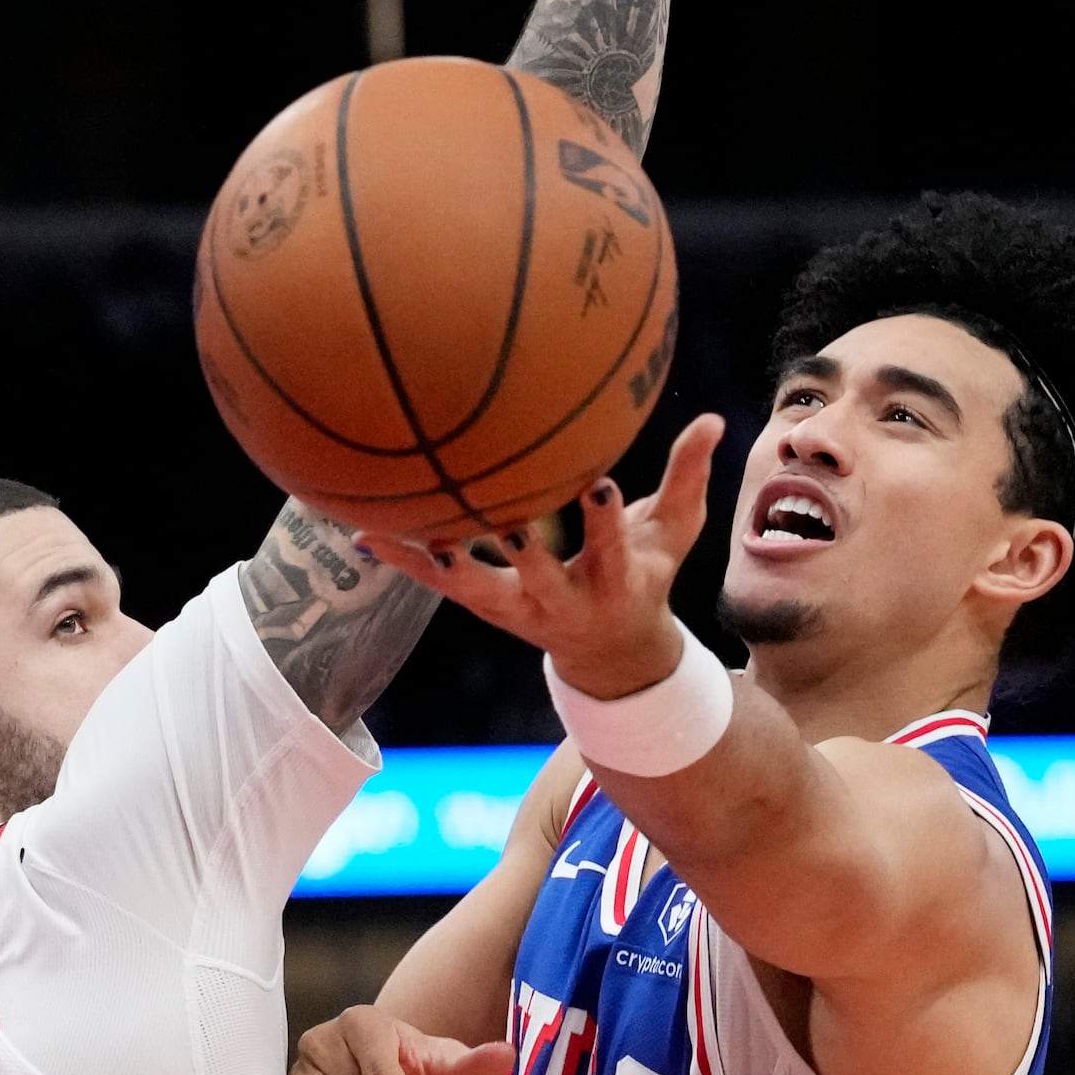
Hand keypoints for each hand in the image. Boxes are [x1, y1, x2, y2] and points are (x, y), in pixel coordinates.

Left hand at [352, 413, 724, 701]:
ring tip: (388, 528)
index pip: (612, 550)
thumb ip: (689, 478)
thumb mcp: (675, 535)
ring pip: (472, 588)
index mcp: (613, 581)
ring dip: (436, 561)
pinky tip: (359, 531)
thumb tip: (715, 419)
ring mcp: (517, 611)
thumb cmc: (646, 578)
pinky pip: (438, 582)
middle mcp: (561, 603)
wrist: (611, 655)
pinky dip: (403, 558)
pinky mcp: (485, 607)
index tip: (598, 485)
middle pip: (540, 581)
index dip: (604, 522)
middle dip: (525, 556)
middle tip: (504, 523)